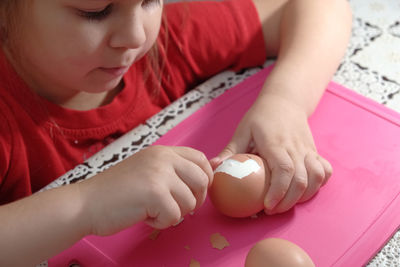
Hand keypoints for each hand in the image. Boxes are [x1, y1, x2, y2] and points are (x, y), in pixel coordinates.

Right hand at [79, 145, 212, 235]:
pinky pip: (175, 216)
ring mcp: (159, 174)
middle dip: (195, 200)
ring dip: (174, 213)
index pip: (200, 158)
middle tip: (175, 207)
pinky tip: (144, 216)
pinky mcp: (155, 194)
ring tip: (152, 211)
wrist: (86, 203)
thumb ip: (174, 169)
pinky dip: (161, 223)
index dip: (204, 178)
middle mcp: (163, 158)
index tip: (193, 192)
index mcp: (162, 151)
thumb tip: (212, 169)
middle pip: (202, 180)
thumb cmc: (115, 191)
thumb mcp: (147, 171)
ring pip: (190, 202)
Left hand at [210, 94, 331, 214]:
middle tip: (272, 211)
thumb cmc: (260, 117)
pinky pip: (325, 170)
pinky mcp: (315, 151)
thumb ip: (229, 151)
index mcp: (275, 143)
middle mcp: (295, 147)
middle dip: (288, 201)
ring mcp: (308, 149)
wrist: (285, 100)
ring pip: (316, 177)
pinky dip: (319, 184)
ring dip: (304, 195)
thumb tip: (212, 168)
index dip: (278, 191)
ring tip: (287, 204)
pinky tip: (305, 191)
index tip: (267, 206)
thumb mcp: (242, 130)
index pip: (284, 169)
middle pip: (301, 179)